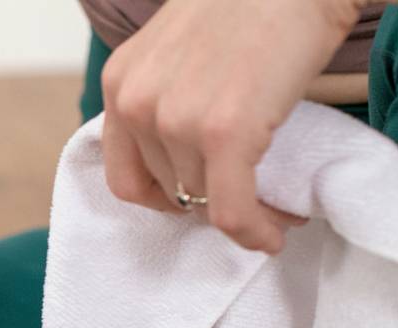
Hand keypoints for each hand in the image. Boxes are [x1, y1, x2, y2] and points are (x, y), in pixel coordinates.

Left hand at [99, 0, 360, 252]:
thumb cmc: (255, 1)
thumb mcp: (181, 47)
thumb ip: (167, 94)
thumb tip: (186, 158)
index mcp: (120, 83)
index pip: (126, 174)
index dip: (165, 197)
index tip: (202, 196)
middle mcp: (136, 104)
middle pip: (168, 191)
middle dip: (211, 201)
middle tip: (253, 198)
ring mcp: (177, 120)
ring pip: (203, 202)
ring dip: (244, 213)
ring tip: (277, 205)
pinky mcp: (224, 133)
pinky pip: (231, 211)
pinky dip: (254, 233)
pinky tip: (275, 235)